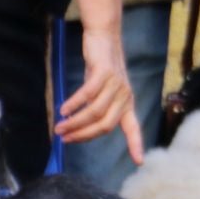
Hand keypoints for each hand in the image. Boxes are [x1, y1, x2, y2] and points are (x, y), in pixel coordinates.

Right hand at [55, 0, 142, 155]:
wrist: (103, 37)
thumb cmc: (100, 67)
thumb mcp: (103, 90)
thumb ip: (97, 108)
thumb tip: (79, 128)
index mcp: (127, 103)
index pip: (133, 128)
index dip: (136, 145)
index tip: (139, 162)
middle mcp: (124, 96)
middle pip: (105, 124)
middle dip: (84, 135)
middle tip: (65, 139)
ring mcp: (116, 84)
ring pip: (94, 111)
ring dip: (75, 122)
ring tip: (60, 127)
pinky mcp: (104, 73)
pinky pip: (87, 95)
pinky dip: (74, 104)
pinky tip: (64, 110)